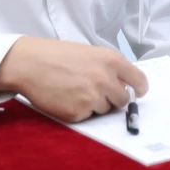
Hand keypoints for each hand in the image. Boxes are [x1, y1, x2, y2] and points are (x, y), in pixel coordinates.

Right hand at [0, 36, 148, 122]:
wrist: (29, 64)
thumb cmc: (58, 56)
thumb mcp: (91, 53)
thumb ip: (110, 68)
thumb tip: (123, 85)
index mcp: (112, 61)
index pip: (139, 80)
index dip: (140, 89)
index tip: (139, 93)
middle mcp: (106, 79)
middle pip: (123, 100)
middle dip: (113, 98)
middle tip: (96, 91)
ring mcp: (92, 97)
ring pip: (104, 109)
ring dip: (95, 104)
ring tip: (75, 90)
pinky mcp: (78, 113)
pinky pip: (87, 117)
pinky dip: (79, 111)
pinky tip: (66, 98)